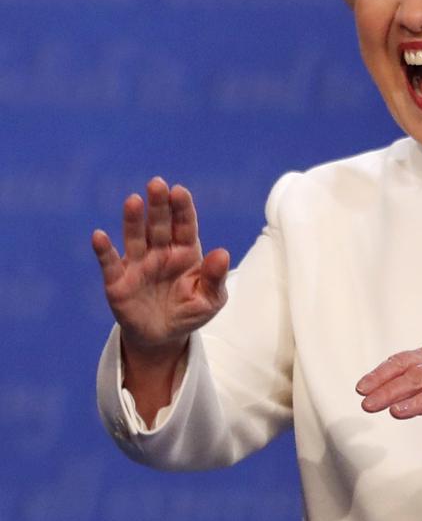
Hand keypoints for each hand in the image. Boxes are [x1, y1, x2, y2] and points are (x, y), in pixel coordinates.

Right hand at [91, 177, 229, 360]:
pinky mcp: (118, 281)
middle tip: (157, 183)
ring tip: (133, 200)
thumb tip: (223, 253)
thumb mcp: (210, 300)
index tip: (179, 191)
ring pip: (135, 237)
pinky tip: (99, 236)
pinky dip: (104, 250)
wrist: (162, 337)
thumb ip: (215, 278)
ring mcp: (138, 264)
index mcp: (186, 252)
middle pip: (159, 224)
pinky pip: (110, 263)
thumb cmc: (190, 312)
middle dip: (158, 205)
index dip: (182, 208)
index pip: (184, 225)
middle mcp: (160, 252)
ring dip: (133, 219)